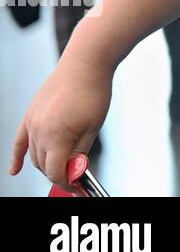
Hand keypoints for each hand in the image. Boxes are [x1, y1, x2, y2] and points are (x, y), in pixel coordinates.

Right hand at [9, 52, 112, 190]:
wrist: (85, 63)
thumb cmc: (94, 92)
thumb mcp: (93, 127)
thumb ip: (80, 153)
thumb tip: (74, 172)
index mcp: (56, 137)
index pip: (55, 172)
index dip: (67, 183)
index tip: (78, 188)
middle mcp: (39, 132)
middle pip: (43, 165)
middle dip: (58, 174)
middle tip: (74, 177)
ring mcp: (31, 123)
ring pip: (33, 155)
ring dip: (45, 164)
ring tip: (62, 165)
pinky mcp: (29, 114)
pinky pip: (19, 141)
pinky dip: (17, 157)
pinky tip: (14, 170)